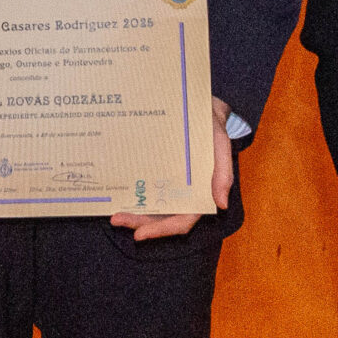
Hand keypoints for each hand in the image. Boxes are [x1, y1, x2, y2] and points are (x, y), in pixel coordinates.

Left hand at [111, 97, 235, 240]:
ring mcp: (169, 182)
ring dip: (133, 213)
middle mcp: (183, 191)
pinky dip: (134, 195)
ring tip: (114, 215)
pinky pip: (145, 188)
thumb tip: (221, 204)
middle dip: (140, 223)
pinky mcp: (158, 170)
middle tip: (117, 220)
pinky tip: (118, 194)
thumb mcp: (219, 143)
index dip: (162, 230)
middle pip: (162, 217)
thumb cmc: (210, 124)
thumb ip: (223, 173)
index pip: (183, 220)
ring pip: (151, 206)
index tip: (140, 235)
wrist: (198, 103)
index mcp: (200, 191)